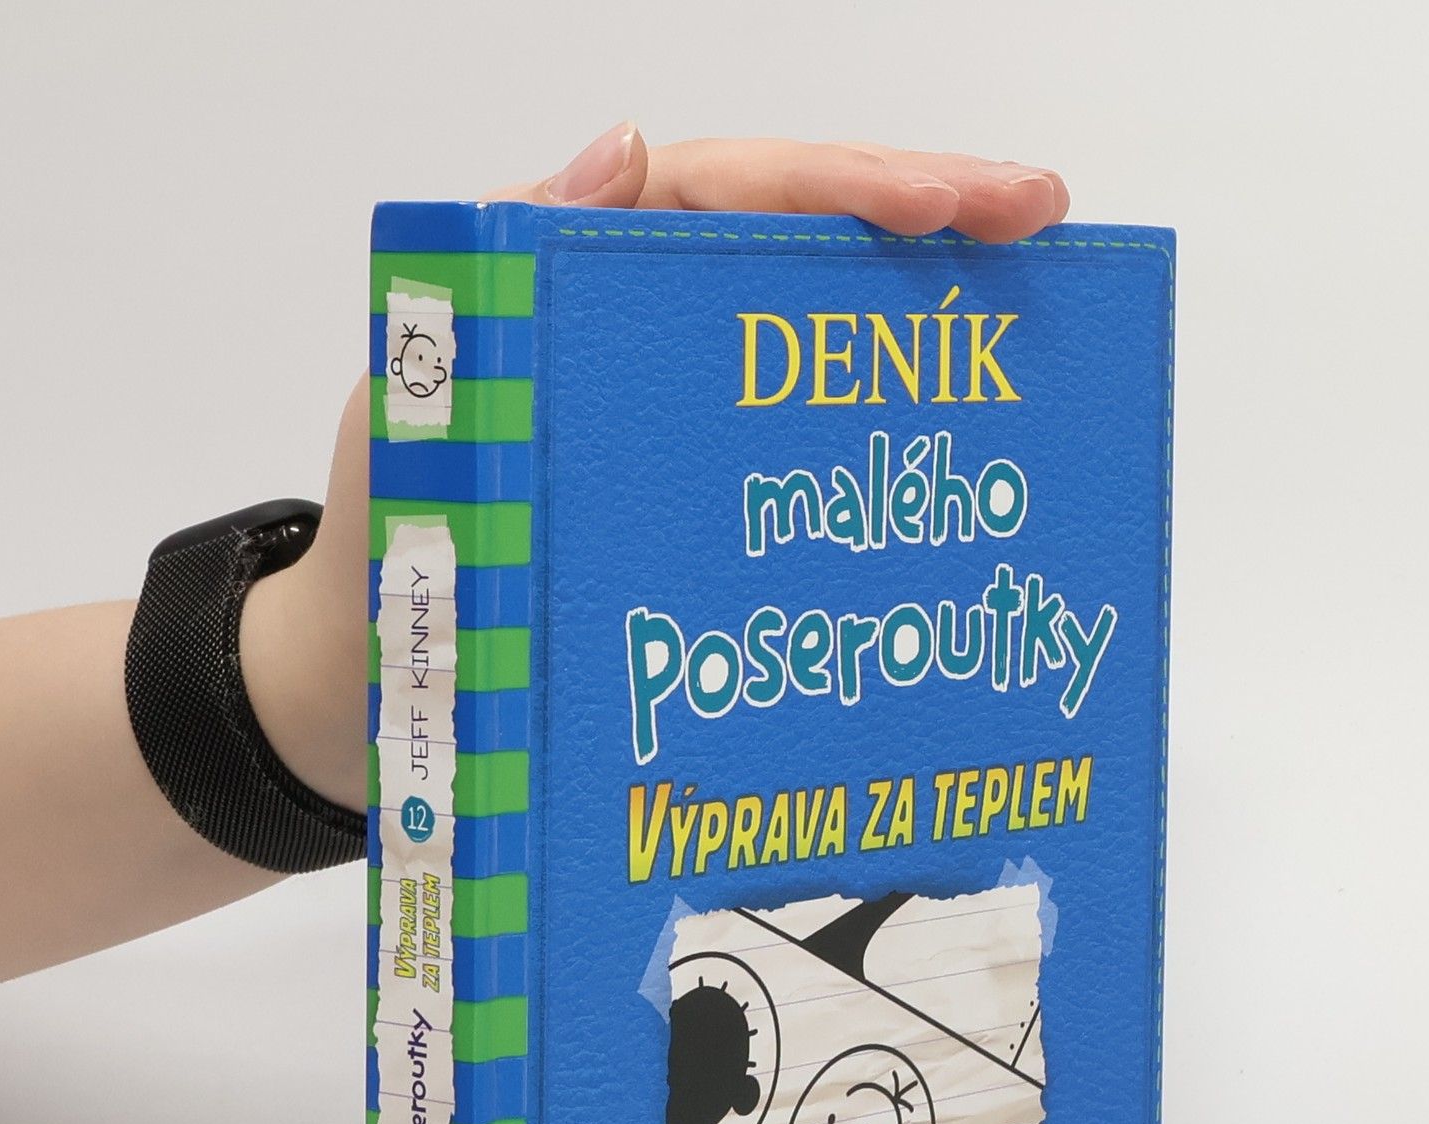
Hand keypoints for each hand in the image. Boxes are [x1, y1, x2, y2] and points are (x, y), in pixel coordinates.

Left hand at [243, 129, 1073, 811]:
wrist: (385, 672)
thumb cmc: (396, 527)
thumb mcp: (431, 383)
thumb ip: (508, 264)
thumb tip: (624, 147)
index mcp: (591, 276)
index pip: (740, 193)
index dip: (857, 186)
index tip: (963, 204)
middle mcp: (652, 329)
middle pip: (804, 243)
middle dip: (929, 217)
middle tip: (1043, 219)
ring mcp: (686, 412)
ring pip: (820, 335)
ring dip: (922, 308)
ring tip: (1033, 293)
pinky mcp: (702, 493)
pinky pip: (800, 442)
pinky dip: (876, 429)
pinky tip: (954, 438)